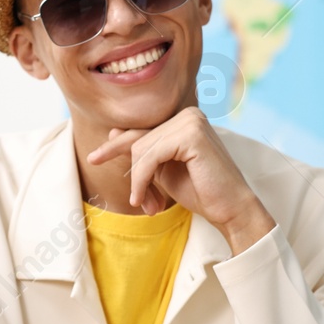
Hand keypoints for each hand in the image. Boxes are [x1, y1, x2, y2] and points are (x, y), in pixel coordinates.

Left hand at [87, 107, 276, 254]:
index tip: (93, 159)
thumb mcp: (163, 170)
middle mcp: (187, 114)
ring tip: (148, 203)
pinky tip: (145, 200)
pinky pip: (149, 156)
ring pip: (140, 149)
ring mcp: (190, 120)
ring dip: (138, 181)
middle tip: (138, 201)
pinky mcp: (191, 134)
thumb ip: (143, 153)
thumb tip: (113, 133)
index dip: (116, 146)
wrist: (230, 209)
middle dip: (134, 174)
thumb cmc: (201, 191)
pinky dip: (142, 179)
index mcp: (183, 119)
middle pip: (137, 139)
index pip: (141, 130)